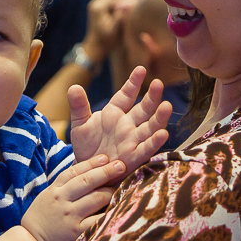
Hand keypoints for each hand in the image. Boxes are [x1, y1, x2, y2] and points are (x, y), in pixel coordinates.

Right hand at [21, 154, 124, 240]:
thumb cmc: (42, 219)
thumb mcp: (47, 196)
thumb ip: (63, 185)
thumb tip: (85, 171)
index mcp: (54, 190)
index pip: (75, 171)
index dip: (91, 163)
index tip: (105, 158)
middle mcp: (62, 200)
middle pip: (87, 181)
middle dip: (106, 172)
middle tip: (120, 166)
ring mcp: (70, 216)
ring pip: (96, 198)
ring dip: (111, 191)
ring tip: (122, 187)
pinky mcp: (77, 232)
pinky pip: (98, 219)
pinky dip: (109, 212)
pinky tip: (119, 207)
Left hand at [69, 66, 171, 180]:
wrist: (86, 170)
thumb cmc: (86, 146)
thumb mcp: (80, 124)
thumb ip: (78, 106)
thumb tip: (73, 86)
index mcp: (114, 113)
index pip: (126, 95)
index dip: (133, 83)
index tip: (141, 69)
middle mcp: (127, 125)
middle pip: (143, 109)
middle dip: (152, 97)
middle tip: (158, 84)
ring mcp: (132, 140)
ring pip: (150, 127)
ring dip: (159, 117)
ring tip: (167, 105)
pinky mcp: (133, 157)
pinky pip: (146, 148)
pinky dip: (155, 142)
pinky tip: (163, 134)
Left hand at [81, 0, 137, 59]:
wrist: (95, 48)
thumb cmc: (107, 42)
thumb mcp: (116, 30)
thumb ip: (121, 16)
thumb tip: (128, 4)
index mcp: (99, 7)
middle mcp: (95, 3)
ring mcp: (94, 5)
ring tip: (133, 2)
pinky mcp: (96, 8)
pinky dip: (118, 0)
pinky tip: (126, 7)